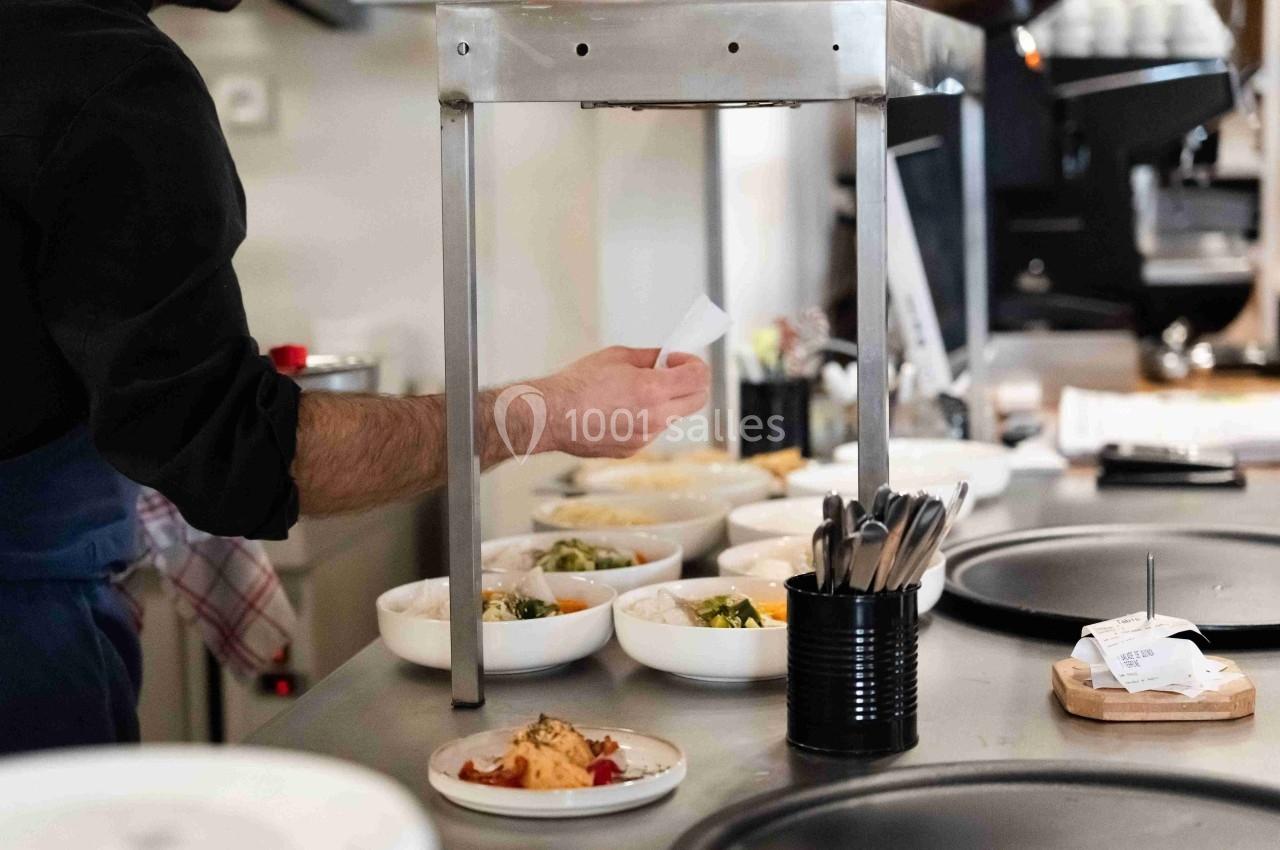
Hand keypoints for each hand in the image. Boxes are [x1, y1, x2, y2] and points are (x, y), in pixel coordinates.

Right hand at [534, 346, 709, 457]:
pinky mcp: (633, 450)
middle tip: (672, 373)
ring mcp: (645, 438)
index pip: (699, 379)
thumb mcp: (618, 357)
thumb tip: (667, 358)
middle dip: (691, 384)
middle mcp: (654, 418)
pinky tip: (621, 410)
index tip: (680, 360)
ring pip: (673, 417)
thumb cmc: (578, 384)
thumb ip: (650, 358)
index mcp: (653, 390)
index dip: (695, 365)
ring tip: (636, 391)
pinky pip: (651, 431)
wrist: (551, 415)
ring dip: (666, 402)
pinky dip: (646, 418)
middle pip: (697, 401)